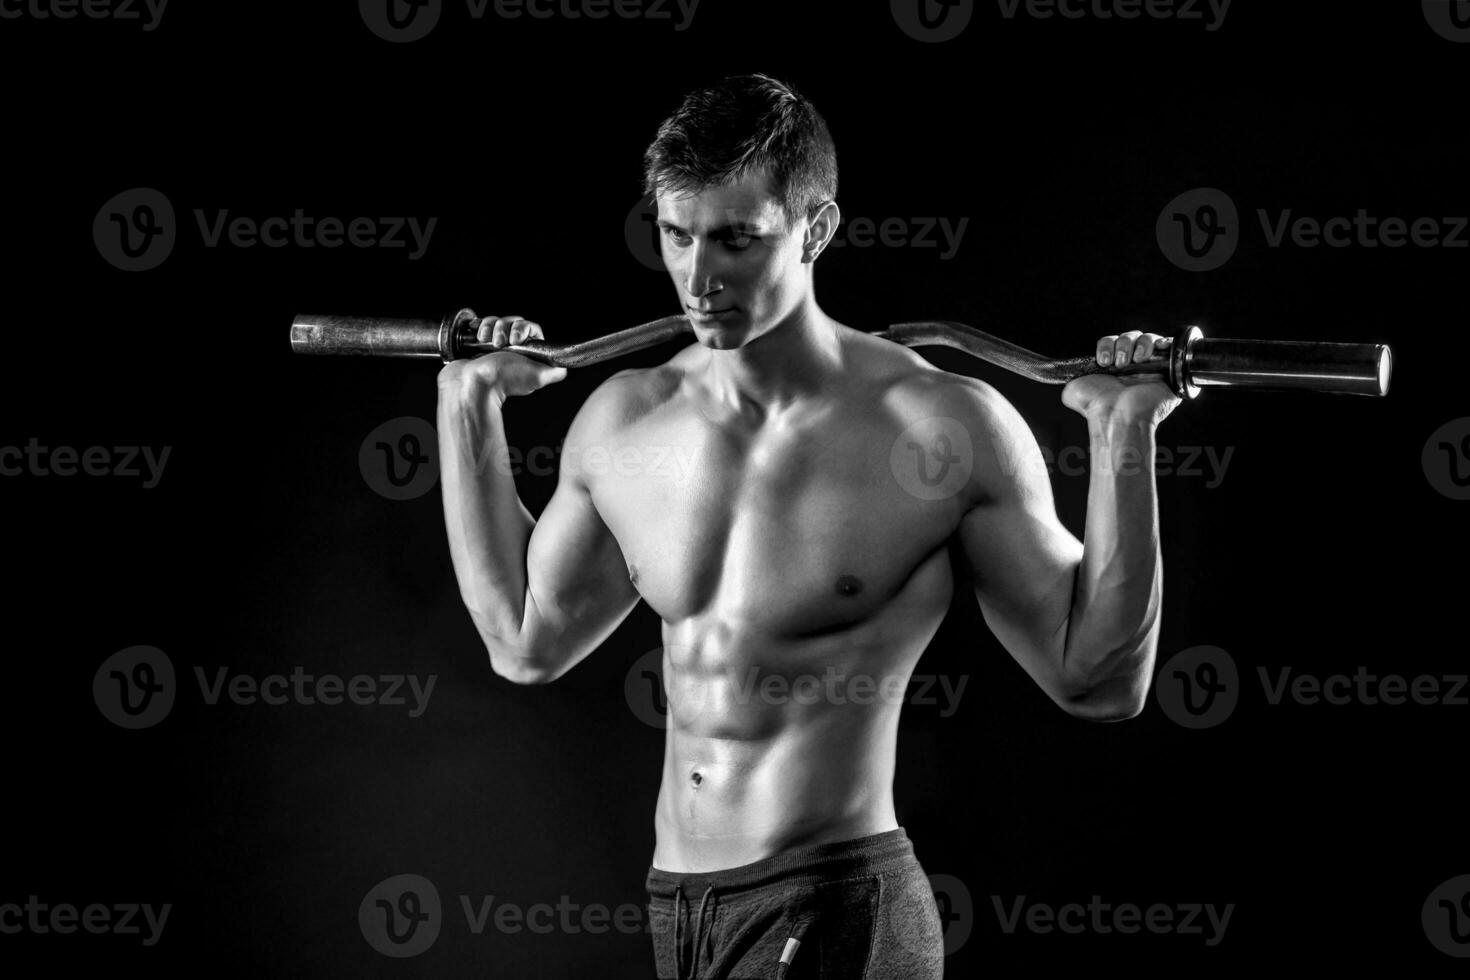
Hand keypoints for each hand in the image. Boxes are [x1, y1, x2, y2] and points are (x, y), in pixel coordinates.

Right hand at [437, 315, 567, 400]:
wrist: (472, 384)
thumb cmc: (502, 380)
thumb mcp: (538, 377)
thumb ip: (555, 371)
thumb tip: (563, 366)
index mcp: (526, 355)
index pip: (531, 329)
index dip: (524, 329)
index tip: (516, 339)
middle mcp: (511, 350)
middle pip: (514, 322)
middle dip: (506, 328)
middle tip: (501, 343)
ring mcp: (494, 346)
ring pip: (497, 321)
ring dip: (493, 328)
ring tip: (488, 343)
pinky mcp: (478, 343)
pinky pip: (482, 324)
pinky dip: (481, 327)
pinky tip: (480, 338)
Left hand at [1061, 330, 1182, 426]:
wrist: (1118, 416)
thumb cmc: (1098, 406)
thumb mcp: (1074, 389)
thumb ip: (1071, 378)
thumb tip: (1063, 376)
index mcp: (1114, 368)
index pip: (1112, 343)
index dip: (1107, 345)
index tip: (1103, 361)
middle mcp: (1133, 367)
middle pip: (1131, 337)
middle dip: (1123, 344)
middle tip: (1118, 363)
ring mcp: (1153, 368)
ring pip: (1149, 338)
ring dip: (1140, 344)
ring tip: (1134, 361)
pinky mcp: (1170, 371)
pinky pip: (1171, 347)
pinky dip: (1162, 343)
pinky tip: (1151, 352)